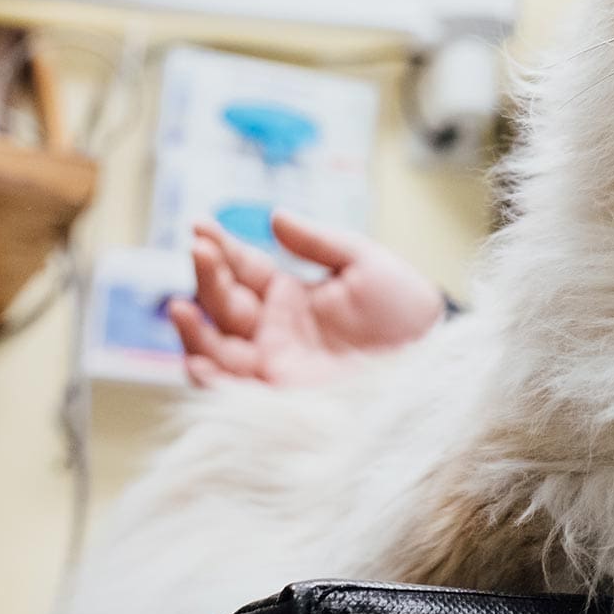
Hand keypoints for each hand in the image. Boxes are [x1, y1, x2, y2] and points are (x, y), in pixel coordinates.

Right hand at [169, 211, 447, 387]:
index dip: (220, 249)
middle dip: (207, 278)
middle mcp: (276, 331)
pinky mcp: (281, 397)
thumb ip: (319, 242)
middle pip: (225, 304)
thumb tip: (275, 216)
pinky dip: (211, 378)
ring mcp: (275, 364)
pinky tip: (197, 359)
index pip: (243, 270)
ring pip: (218, 348)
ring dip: (194, 330)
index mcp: (292, 297)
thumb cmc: (406, 312)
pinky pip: (235, 391)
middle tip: (199, 251)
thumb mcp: (366, 263)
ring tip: (179, 307)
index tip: (199, 227)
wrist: (434, 360)